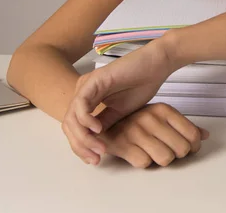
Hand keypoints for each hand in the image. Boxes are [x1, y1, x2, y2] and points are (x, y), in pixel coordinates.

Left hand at [62, 38, 177, 164]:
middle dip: (80, 146)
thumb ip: (106, 123)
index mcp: (88, 99)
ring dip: (83, 138)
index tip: (95, 160)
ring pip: (71, 118)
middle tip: (96, 159)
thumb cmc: (142, 84)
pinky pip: (80, 105)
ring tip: (99, 148)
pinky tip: (99, 129)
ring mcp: (86, 86)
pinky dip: (86, 120)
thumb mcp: (121, 112)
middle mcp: (83, 93)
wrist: (156, 65)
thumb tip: (93, 142)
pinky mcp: (93, 81)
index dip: (81, 147)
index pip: (75, 128)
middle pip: (69, 125)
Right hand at [99, 103, 208, 167]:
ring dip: (162, 160)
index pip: (192, 135)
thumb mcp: (162, 117)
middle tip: (170, 151)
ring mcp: (135, 131)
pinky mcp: (122, 144)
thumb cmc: (137, 120)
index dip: (194, 147)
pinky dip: (144, 162)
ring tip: (155, 153)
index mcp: (163, 109)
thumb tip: (205, 135)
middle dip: (178, 154)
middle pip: (181, 149)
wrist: (104, 120)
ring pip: (165, 158)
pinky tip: (140, 153)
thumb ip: (184, 126)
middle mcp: (151, 118)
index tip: (189, 148)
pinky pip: (144, 163)